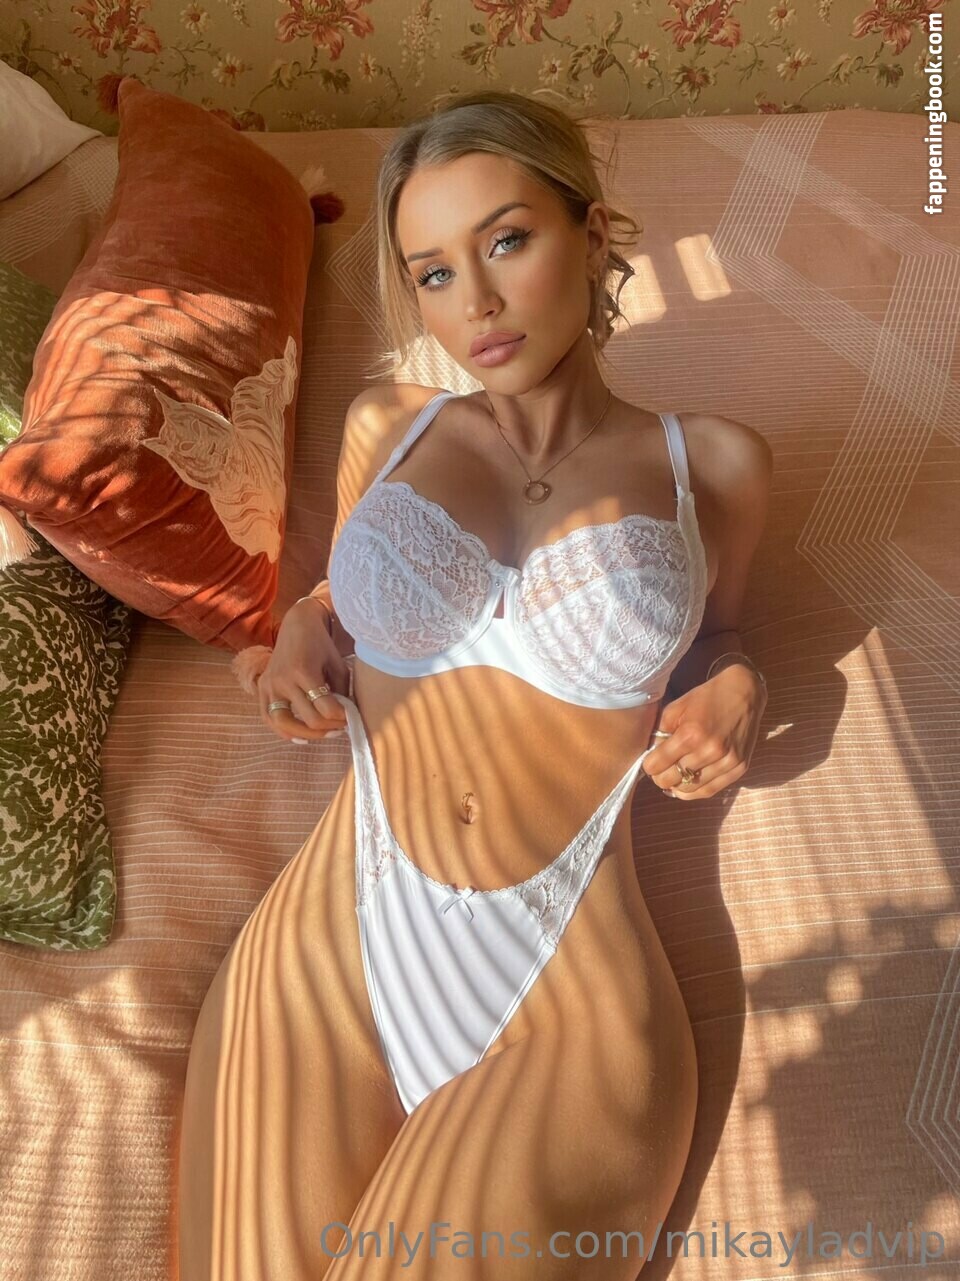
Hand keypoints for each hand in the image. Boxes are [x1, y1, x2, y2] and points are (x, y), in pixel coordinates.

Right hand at [256, 600, 351, 742]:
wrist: (297, 626)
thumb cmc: (321, 644)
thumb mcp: (338, 664)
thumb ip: (341, 691)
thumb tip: (343, 717)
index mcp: (304, 671)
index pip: (326, 708)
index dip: (342, 718)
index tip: (350, 718)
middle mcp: (284, 680)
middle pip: (309, 719)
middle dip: (329, 727)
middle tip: (341, 728)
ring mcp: (269, 685)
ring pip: (284, 723)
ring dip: (307, 735)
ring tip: (323, 734)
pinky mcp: (261, 688)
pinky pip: (268, 718)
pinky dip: (282, 732)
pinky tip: (300, 738)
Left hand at [642, 663, 766, 799]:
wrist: (744, 693)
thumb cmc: (707, 698)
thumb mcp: (676, 708)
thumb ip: (660, 732)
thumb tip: (651, 754)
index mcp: (690, 734)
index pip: (657, 765)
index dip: (649, 765)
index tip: (649, 762)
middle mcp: (709, 751)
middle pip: (672, 780)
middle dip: (660, 777)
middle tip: (660, 770)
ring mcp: (726, 762)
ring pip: (690, 789)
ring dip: (677, 785)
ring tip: (673, 778)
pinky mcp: (739, 768)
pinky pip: (710, 791)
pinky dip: (694, 792)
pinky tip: (686, 786)